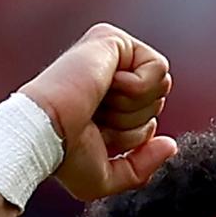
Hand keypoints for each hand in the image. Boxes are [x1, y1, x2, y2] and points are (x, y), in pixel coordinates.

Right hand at [19, 22, 176, 200]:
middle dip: (133, 121)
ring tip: (99, 101)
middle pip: (159, 103)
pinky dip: (137, 88)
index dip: (133, 136)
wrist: (45, 133)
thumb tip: (170, 145)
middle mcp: (109, 75)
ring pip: (162, 86)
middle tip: (97, 117)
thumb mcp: (106, 177)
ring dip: (132, 107)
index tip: (99, 133)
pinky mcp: (113, 39)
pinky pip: (158, 68)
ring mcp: (110, 54)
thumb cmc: (65, 157)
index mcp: (106, 103)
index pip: (149, 121)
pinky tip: (107, 84)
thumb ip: (142, 167)